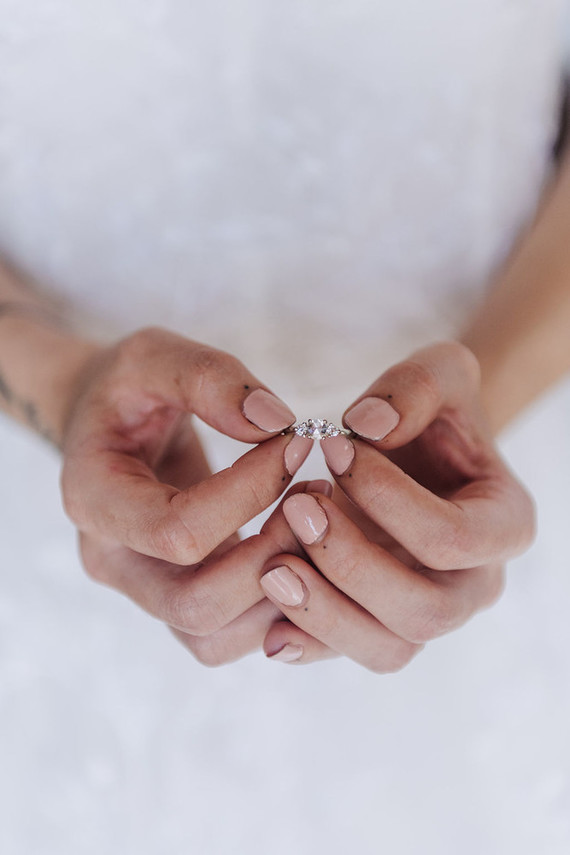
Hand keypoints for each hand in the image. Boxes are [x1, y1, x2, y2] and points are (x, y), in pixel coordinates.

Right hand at [60, 327, 313, 650]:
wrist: (110, 424)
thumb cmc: (128, 387)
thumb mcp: (154, 355)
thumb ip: (209, 377)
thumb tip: (276, 423)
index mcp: (93, 499)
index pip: (178, 531)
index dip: (250, 492)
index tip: (296, 444)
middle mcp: (111, 561)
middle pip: (196, 604)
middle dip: (273, 554)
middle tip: (318, 495)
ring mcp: (142, 590)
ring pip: (214, 638)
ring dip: (281, 592)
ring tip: (318, 522)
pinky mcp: (175, 598)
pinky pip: (227, 637)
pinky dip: (276, 609)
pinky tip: (305, 548)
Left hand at [259, 342, 535, 669]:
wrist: (419, 451)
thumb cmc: (434, 412)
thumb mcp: (439, 373)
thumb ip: (415, 387)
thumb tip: (366, 427)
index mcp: (504, 524)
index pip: (452, 538)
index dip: (389, 499)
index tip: (332, 448)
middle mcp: (475, 583)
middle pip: (424, 611)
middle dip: (352, 564)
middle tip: (295, 507)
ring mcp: (428, 610)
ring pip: (387, 649)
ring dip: (325, 612)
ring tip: (270, 567)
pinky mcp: (382, 623)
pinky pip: (349, 651)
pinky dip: (307, 642)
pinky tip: (266, 620)